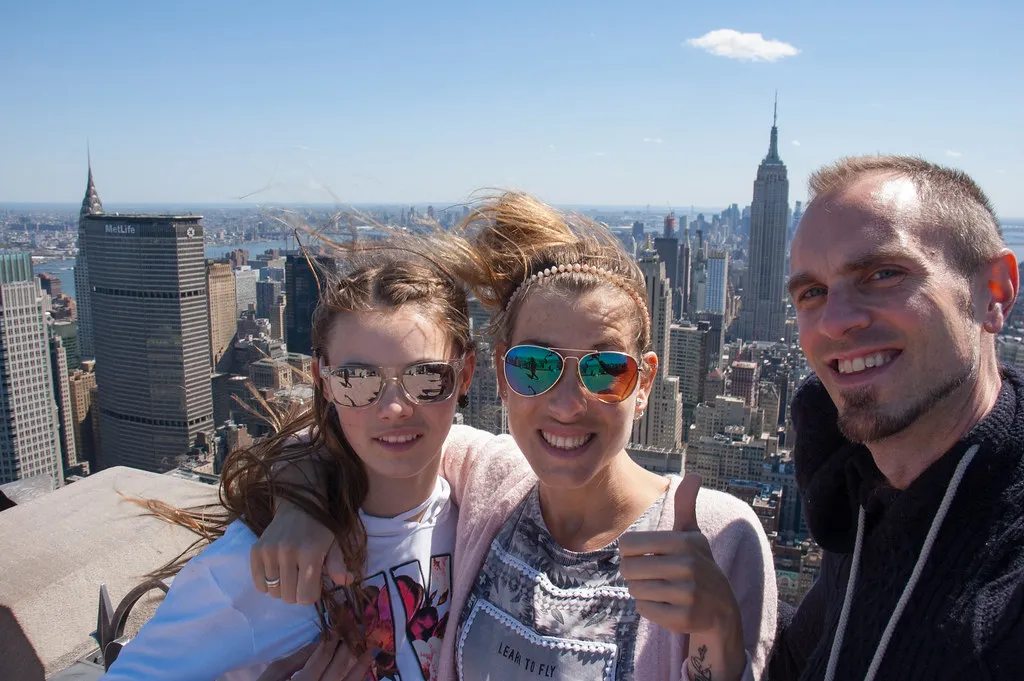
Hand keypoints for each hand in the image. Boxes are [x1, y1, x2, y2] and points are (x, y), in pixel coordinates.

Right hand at [251, 500, 354, 604]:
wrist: (298, 507)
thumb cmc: (319, 529)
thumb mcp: (334, 545)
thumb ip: (338, 566)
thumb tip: (347, 582)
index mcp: (310, 553)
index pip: (305, 597)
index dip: (311, 594)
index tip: (314, 583)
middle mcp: (287, 553)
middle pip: (288, 597)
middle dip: (297, 593)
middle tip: (301, 578)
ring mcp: (269, 552)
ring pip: (273, 592)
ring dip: (283, 588)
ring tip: (290, 573)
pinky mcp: (256, 551)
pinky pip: (259, 584)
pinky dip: (267, 584)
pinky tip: (277, 572)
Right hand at [256, 638, 372, 680]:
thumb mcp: (275, 674)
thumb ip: (297, 658)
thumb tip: (319, 641)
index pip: (321, 658)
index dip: (332, 640)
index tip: (340, 627)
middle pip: (337, 668)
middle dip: (347, 648)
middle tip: (357, 632)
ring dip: (360, 667)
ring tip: (369, 651)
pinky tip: (362, 672)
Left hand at [619, 474, 744, 680]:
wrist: (721, 609)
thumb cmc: (697, 565)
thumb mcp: (692, 535)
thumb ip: (686, 505)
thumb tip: (695, 474)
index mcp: (683, 541)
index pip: (628, 543)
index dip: (632, 552)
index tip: (649, 556)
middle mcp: (688, 566)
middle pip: (628, 568)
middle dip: (635, 574)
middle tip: (655, 576)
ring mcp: (688, 593)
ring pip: (635, 590)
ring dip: (643, 592)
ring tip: (664, 590)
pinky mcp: (684, 618)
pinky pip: (645, 610)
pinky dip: (651, 609)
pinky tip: (670, 606)